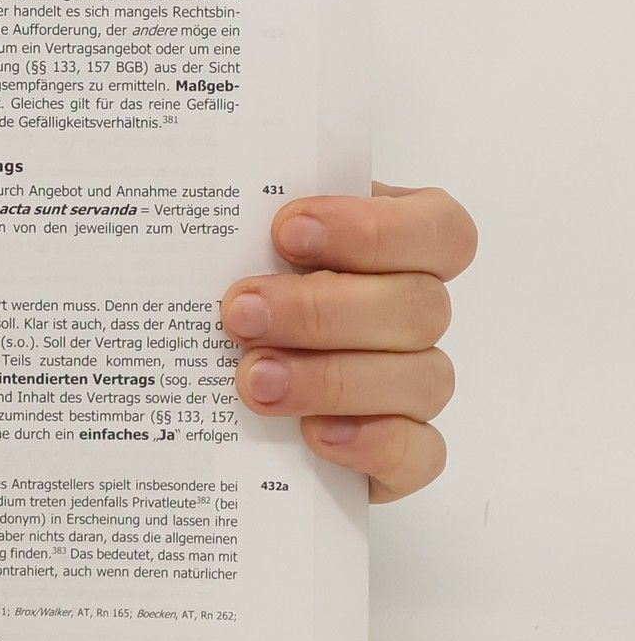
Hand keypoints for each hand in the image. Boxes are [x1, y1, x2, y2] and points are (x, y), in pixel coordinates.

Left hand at [221, 184, 476, 502]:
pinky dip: (373, 443)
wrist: (204, 382)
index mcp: (396, 245)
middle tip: (240, 314)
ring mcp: (414, 385)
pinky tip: (314, 435)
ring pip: (421, 379)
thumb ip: (244, 217)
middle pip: (418, 307)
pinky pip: (419, 453)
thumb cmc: (235, 286)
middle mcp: (415, 312)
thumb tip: (212, 187)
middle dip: (320, 310)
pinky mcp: (400, 451)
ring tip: (254, 380)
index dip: (373, 230)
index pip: (437, 229)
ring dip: (332, 378)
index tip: (286, 231)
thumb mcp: (236, 240)